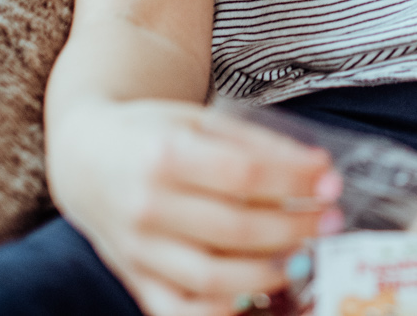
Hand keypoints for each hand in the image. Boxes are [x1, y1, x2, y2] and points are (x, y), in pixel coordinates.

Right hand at [48, 97, 340, 315]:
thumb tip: (315, 169)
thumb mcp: (198, 119)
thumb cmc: (151, 133)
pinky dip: (222, 309)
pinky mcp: (133, 278)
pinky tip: (256, 292)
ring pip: (212, 278)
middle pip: (235, 229)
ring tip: (302, 256)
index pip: (243, 175)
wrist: (86, 158)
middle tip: (331, 220)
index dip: (294, 181)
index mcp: (164, 155)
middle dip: (295, 227)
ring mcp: (138, 250)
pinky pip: (180, 309)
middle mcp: (147, 206)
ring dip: (268, 273)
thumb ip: (253, 144)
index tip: (330, 180)